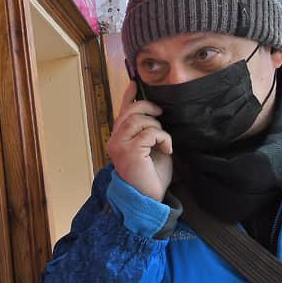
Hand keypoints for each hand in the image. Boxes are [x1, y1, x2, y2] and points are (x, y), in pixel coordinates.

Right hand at [107, 81, 173, 200]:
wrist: (148, 198)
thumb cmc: (151, 175)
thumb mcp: (151, 148)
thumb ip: (148, 131)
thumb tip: (156, 113)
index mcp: (118, 139)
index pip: (122, 112)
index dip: (128, 96)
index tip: (134, 83)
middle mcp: (114, 140)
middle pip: (131, 111)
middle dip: (149, 108)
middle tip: (161, 115)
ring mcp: (120, 146)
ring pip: (139, 119)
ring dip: (156, 126)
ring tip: (162, 140)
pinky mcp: (130, 151)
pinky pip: (150, 132)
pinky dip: (163, 138)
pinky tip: (166, 149)